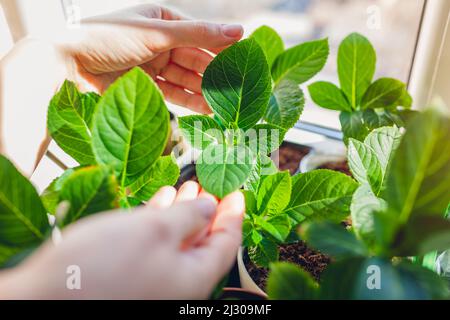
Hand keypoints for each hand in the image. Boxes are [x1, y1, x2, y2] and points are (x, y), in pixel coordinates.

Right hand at [0, 182, 244, 298]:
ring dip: (184, 212)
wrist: (44, 298)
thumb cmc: (104, 265)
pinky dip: (160, 221)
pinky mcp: (130, 274)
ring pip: (178, 242)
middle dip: (208, 211)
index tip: (238, 192)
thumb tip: (210, 207)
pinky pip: (156, 245)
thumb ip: (189, 217)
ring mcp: (152, 280)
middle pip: (203, 242)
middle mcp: (176, 282)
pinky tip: (159, 201)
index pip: (226, 243)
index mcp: (192, 277)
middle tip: (212, 186)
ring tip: (187, 186)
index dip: (234, 215)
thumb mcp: (155, 231)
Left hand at [62, 4, 243, 112]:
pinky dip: (190, 101)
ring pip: (187, 78)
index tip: (245, 61)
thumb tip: (239, 30)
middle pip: (196, 59)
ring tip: (227, 103)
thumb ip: (199, 34)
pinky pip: (174, 93)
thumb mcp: (157, 32)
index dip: (224, 47)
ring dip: (206, 91)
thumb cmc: (107, 37)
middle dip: (217, 74)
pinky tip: (208, 108)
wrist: (66, 65)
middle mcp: (161, 41)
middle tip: (240, 89)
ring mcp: (154, 65)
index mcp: (164, 19)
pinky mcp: (147, 86)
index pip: (202, 34)